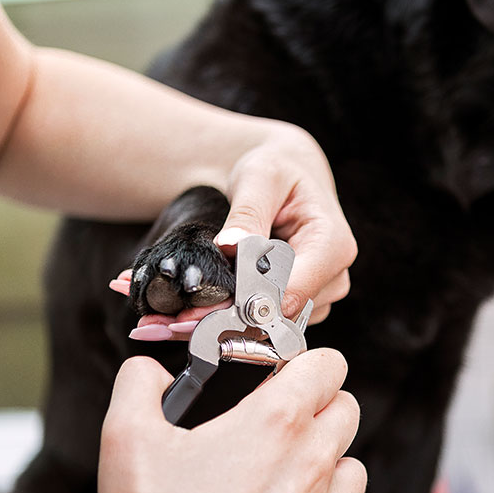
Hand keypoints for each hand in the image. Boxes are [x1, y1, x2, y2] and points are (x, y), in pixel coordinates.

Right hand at [98, 349, 365, 492]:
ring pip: (351, 463)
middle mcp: (312, 464)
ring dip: (325, 458)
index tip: (281, 372)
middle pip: (347, 407)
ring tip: (279, 467)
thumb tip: (150, 372)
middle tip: (275, 417)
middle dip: (317, 404)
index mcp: (276, 423)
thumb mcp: (126, 441)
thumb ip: (139, 385)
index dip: (305, 361)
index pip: (329, 364)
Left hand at [110, 125, 355, 340]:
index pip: (289, 291)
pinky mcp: (296, 303)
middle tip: (160, 324)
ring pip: (264, 324)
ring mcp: (318, 295)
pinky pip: (260, 320)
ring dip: (214, 324)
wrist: (287, 173)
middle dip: (217, 321)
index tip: (192, 314)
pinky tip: (182, 315)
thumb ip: (247, 213)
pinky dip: (222, 319)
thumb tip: (230, 246)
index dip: (241, 306)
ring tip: (161, 320)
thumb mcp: (260, 178)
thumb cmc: (277, 168)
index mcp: (333, 246)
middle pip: (274, 315)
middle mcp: (333, 278)